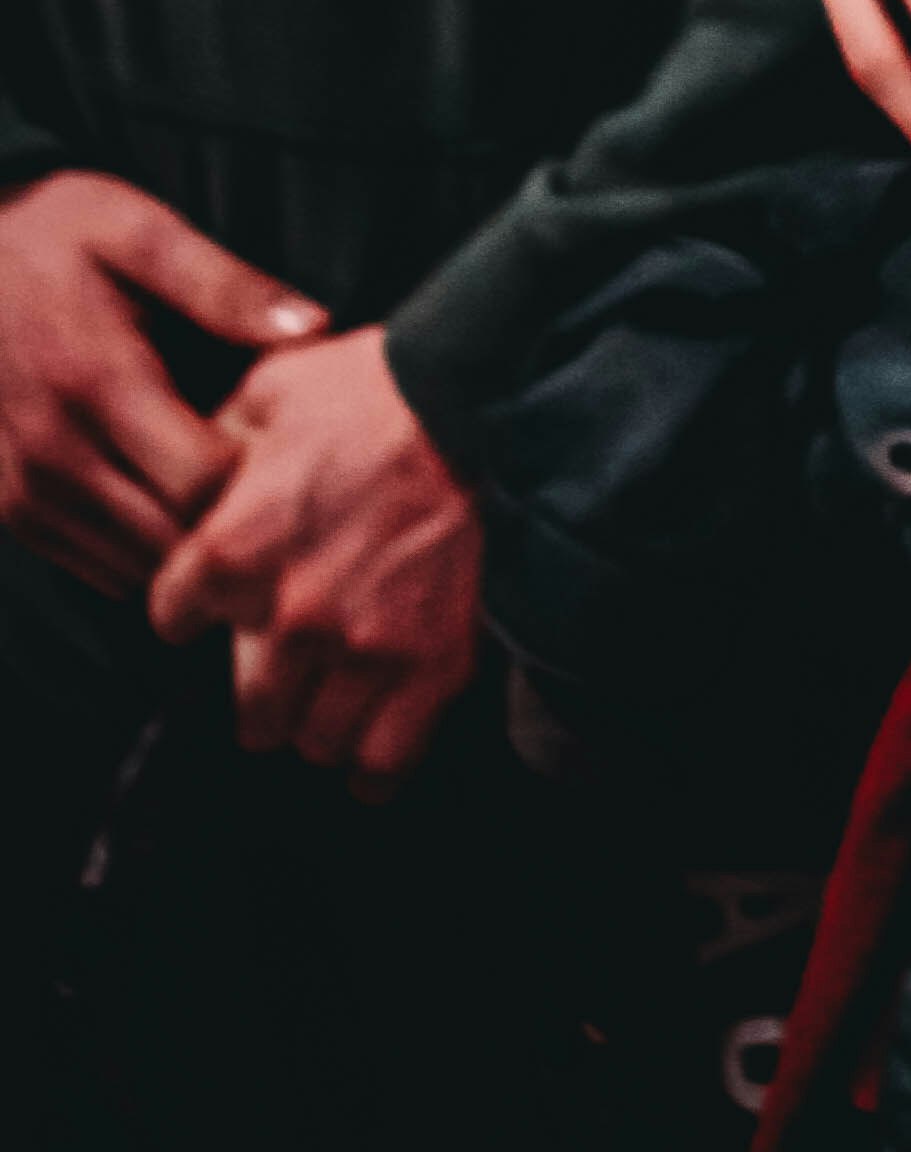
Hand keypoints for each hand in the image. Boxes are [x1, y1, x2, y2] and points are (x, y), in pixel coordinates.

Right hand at [0, 170, 319, 595]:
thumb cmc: (48, 236)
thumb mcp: (136, 231)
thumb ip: (223, 285)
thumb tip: (312, 325)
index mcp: (98, 381)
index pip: (201, 481)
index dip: (256, 476)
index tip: (280, 443)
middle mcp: (54, 451)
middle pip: (170, 539)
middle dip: (226, 520)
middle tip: (262, 478)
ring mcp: (22, 488)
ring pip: (130, 566)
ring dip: (182, 544)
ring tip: (215, 489)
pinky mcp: (4, 508)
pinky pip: (88, 566)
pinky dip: (135, 551)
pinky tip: (162, 500)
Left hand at [147, 327, 478, 792]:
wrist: (499, 399)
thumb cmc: (387, 384)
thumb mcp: (279, 383)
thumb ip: (223, 437)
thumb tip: (202, 466)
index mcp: (235, 546)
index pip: (171, 617)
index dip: (191, 605)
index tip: (211, 602)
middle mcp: (289, 616)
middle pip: (248, 707)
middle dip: (262, 690)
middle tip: (284, 669)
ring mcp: (363, 650)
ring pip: (312, 740)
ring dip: (319, 724)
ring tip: (334, 703)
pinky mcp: (432, 668)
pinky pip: (384, 761)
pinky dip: (373, 768)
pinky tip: (369, 758)